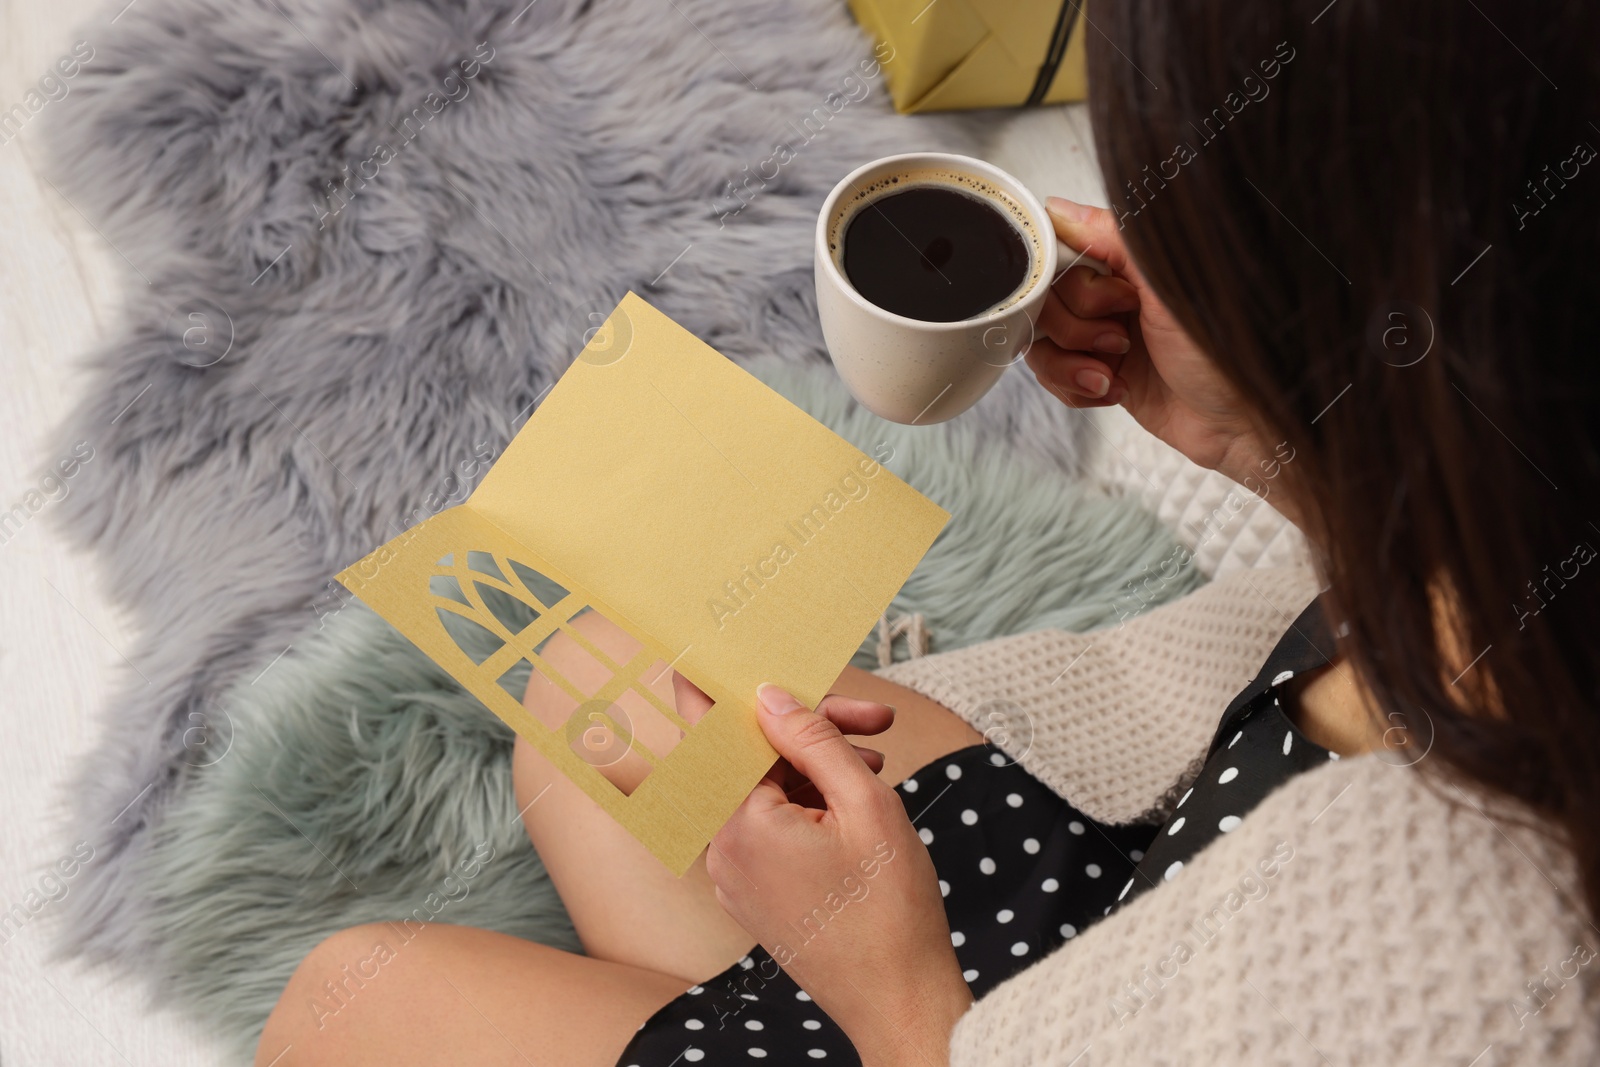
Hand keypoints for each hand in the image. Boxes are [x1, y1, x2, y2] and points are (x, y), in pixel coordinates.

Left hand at [708, 685, 971, 1066]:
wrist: (898, 1000)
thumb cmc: (889, 908)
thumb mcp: (865, 806)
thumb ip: (815, 742)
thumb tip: (770, 696)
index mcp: (742, 824)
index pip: (710, 736)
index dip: (706, 689)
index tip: (688, 650)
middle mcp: (724, 849)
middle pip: (754, 760)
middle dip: (811, 731)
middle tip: (874, 719)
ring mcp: (736, 875)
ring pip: (766, 792)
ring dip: (816, 767)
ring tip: (880, 761)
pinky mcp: (755, 892)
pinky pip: (769, 827)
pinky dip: (807, 803)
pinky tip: (856, 796)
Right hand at [1028, 196, 1271, 484]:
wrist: (1238, 422)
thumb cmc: (1223, 354)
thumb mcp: (1168, 286)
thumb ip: (1113, 240)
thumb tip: (1059, 210)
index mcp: (1127, 262)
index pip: (1059, 250)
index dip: (1065, 278)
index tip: (1101, 298)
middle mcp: (1110, 293)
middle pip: (1043, 299)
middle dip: (1076, 327)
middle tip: (1120, 338)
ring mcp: (1100, 334)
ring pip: (1041, 340)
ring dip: (1071, 363)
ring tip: (1112, 373)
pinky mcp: (1096, 371)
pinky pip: (1051, 375)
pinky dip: (1074, 386)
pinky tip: (1112, 389)